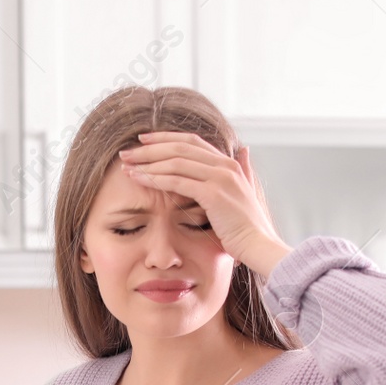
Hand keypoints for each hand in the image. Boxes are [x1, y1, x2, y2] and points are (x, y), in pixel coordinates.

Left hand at [118, 131, 292, 275]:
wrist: (259, 246)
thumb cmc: (249, 228)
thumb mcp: (246, 192)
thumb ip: (243, 170)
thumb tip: (244, 150)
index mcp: (229, 163)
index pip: (192, 141)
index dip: (166, 138)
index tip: (144, 141)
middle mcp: (225, 164)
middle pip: (180, 146)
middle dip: (150, 147)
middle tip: (126, 151)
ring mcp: (220, 177)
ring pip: (175, 160)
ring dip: (147, 162)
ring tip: (126, 165)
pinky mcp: (213, 193)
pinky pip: (177, 180)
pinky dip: (155, 178)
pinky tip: (138, 179)